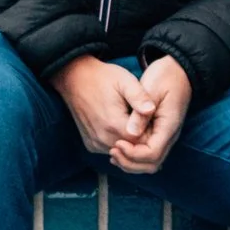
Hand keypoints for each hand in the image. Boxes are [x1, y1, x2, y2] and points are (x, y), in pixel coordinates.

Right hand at [54, 53, 191, 172]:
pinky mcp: (90, 144)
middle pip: (132, 150)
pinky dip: (119, 142)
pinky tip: (123, 127)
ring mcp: (95, 143)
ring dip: (130, 142)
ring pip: (122, 152)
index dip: (152, 134)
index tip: (155, 121)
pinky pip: (110, 149)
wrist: (74, 79)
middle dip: (143, 139)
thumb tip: (152, 109)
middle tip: (148, 121)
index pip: (142, 143)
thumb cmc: (102, 78)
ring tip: (136, 123)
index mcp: (114, 124)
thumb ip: (140, 97)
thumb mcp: (125, 81)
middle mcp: (102, 138)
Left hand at [108, 55, 192, 173]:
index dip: (133, 153)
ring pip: (150, 163)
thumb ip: (140, 112)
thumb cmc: (165, 76)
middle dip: (130, 162)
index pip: (152, 153)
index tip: (117, 143)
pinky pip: (148, 155)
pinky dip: (133, 156)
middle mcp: (169, 135)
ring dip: (131, 162)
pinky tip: (119, 149)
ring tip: (113, 152)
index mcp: (169, 125)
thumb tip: (130, 133)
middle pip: (152, 164)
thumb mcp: (151, 89)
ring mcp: (165, 136)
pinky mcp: (159, 134)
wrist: (179, 70)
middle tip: (112, 150)